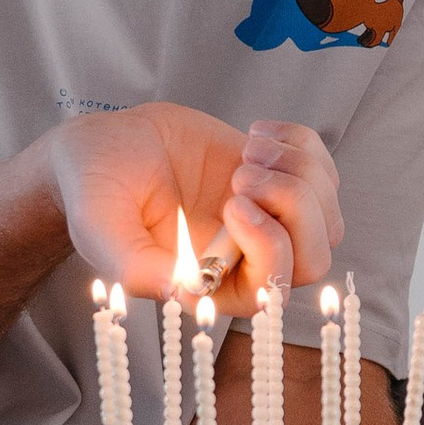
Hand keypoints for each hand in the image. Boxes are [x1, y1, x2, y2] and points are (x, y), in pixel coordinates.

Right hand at [45, 106, 340, 303]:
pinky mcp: (276, 178)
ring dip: (298, 171)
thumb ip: (134, 264)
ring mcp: (267, 218)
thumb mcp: (100, 230)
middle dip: (294, 207)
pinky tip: (254, 133)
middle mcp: (246, 259)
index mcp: (211, 287)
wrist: (103, 148)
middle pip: (314, 257)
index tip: (231, 202)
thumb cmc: (95, 195)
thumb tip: (183, 289)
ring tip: (247, 150)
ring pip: (327, 215)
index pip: (272, 291)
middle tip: (242, 172)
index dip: (269, 247)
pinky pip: (324, 170)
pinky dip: (301, 143)